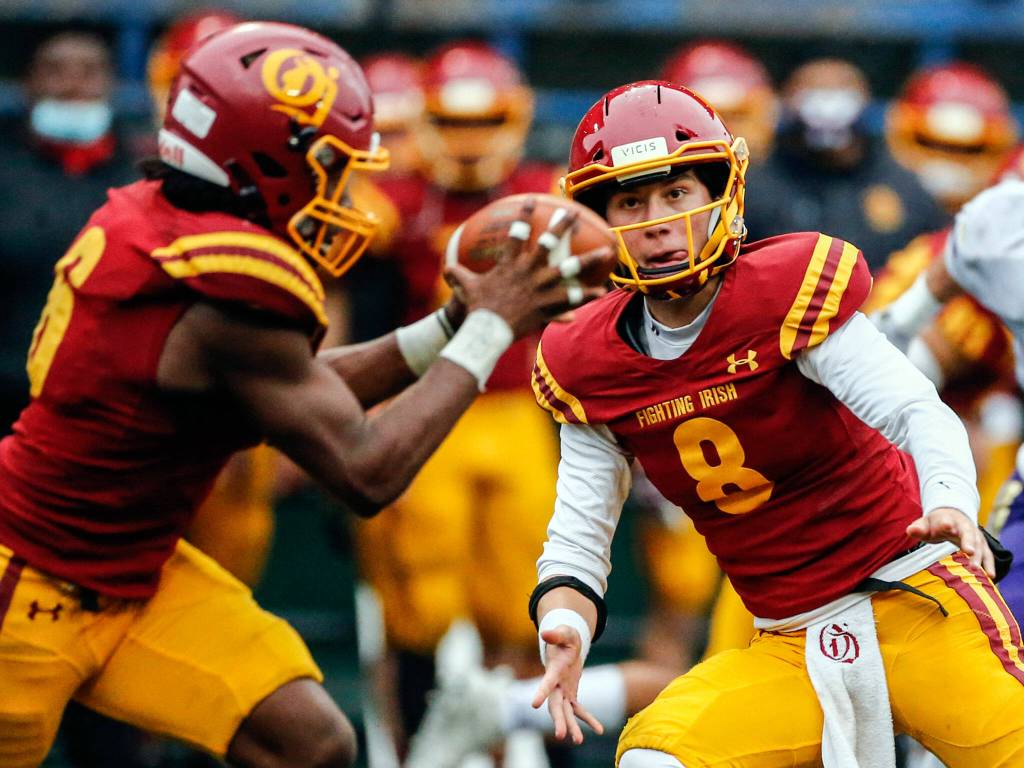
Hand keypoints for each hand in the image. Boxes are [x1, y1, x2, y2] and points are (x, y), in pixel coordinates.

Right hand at [443, 197, 610, 337]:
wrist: (485, 330)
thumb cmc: (475, 309)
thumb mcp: (465, 288)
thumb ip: (458, 276)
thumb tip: (446, 269)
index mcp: (509, 264)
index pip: (517, 233)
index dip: (524, 215)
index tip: (532, 200)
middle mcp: (527, 271)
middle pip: (549, 243)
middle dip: (562, 225)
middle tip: (574, 212)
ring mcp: (538, 287)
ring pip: (569, 269)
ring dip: (589, 259)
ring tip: (606, 251)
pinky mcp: (546, 305)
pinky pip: (570, 299)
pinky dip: (585, 296)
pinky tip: (601, 291)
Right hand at [530, 625, 603, 744]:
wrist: (565, 645)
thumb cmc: (565, 637)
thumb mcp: (564, 633)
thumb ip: (556, 634)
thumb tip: (545, 633)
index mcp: (554, 670)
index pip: (547, 682)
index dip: (541, 692)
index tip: (534, 704)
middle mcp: (556, 685)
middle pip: (555, 705)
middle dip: (559, 720)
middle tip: (561, 735)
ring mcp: (563, 691)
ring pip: (566, 712)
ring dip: (571, 726)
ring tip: (578, 741)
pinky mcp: (571, 695)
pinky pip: (579, 710)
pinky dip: (589, 720)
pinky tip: (600, 730)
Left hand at [907, 507, 995, 577]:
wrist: (953, 516)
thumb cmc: (935, 524)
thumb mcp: (925, 523)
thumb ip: (918, 528)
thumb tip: (910, 531)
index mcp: (947, 519)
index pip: (945, 521)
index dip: (945, 524)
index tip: (946, 526)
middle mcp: (964, 526)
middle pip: (967, 533)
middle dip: (968, 541)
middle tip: (968, 551)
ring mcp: (975, 536)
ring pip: (979, 545)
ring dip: (979, 557)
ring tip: (976, 569)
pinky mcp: (982, 545)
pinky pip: (987, 555)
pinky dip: (989, 565)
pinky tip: (990, 576)